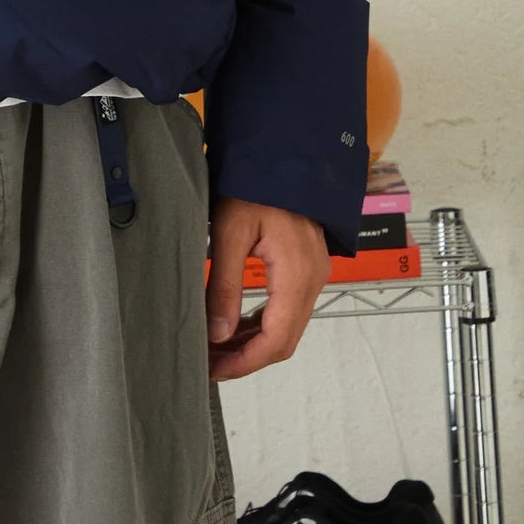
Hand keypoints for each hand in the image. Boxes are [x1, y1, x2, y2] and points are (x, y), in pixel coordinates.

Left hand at [205, 196, 329, 380]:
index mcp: (297, 274)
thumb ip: (225, 286)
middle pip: (284, 340)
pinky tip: (236, 326)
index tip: (213, 370)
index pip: (275, 340)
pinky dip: (263, 324)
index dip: (244, 362)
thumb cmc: (254, 185)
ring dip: (253, 343)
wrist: (283, 153)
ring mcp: (314, 274)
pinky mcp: (308, 267)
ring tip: (215, 347)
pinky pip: (289, 309)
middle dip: (246, 358)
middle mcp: (313, 279)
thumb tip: (218, 334)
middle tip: (209, 363)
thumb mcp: (229, 231)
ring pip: (287, 327)